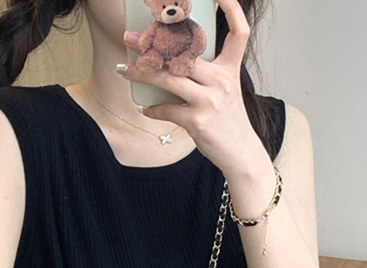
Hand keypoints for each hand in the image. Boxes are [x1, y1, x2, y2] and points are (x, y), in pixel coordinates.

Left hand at [118, 0, 265, 177]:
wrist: (240, 154)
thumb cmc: (228, 122)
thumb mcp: (225, 92)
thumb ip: (205, 75)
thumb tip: (170, 65)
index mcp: (231, 70)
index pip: (239, 32)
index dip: (232, 8)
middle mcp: (222, 81)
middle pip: (186, 54)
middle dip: (156, 44)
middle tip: (131, 37)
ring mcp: (210, 101)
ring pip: (170, 79)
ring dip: (143, 74)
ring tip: (125, 69)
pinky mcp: (198, 121)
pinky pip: (167, 110)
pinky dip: (153, 110)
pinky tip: (145, 109)